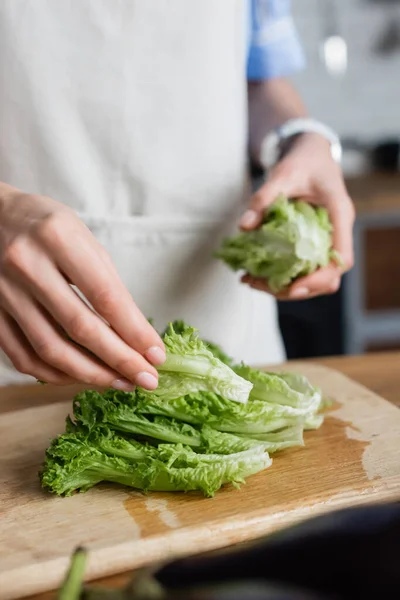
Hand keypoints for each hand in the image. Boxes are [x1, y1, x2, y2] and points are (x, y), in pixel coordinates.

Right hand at [0, 184, 164, 388]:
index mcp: (58, 238)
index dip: (135, 332)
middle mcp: (27, 264)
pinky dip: (55, 374)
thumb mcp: (83, 238)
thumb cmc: (47, 225)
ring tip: (120, 382)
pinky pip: (23, 357)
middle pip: (79, 328)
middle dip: (119, 360)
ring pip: (50, 350)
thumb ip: (107, 283)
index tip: (156, 355)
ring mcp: (3, 292)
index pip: (105, 297)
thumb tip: (134, 334)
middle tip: (146, 379)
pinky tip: (80, 377)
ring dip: (90, 375)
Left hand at [240, 133, 354, 299]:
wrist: (312, 155)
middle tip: (258, 285)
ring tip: (251, 281)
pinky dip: (281, 276)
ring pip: (315, 278)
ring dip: (285, 286)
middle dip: (297, 289)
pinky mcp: (312, 244)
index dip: (321, 278)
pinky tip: (255, 273)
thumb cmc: (304, 161)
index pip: (341, 258)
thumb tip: (244, 226)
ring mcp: (326, 241)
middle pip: (328, 277)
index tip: (295, 286)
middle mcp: (337, 233)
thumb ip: (264, 198)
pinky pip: (303, 268)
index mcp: (339, 215)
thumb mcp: (284, 174)